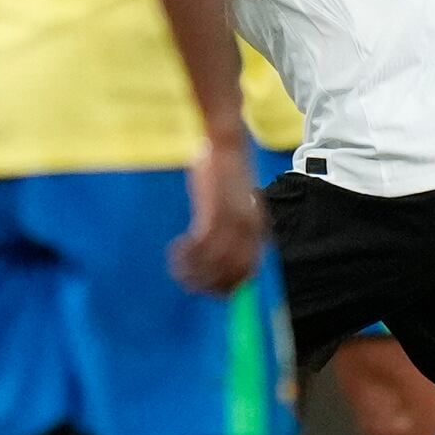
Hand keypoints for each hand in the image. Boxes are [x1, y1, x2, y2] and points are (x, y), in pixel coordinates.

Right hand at [173, 136, 263, 294]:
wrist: (225, 144)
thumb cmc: (225, 171)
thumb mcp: (236, 202)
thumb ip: (234, 225)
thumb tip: (219, 250)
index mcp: (258, 229)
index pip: (248, 272)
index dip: (229, 286)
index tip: (210, 290)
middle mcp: (249, 230)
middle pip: (232, 274)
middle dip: (208, 284)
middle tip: (187, 281)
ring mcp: (233, 223)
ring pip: (214, 264)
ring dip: (193, 270)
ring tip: (177, 265)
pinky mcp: (215, 214)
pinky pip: (200, 247)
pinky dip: (186, 254)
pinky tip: (176, 250)